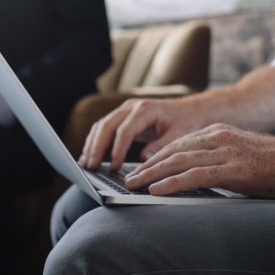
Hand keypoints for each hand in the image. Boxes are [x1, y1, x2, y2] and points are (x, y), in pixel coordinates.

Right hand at [80, 97, 207, 171]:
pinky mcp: (122, 117)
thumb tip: (144, 159)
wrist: (189, 110)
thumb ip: (161, 146)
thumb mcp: (179, 135)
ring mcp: (125, 110)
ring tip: (86, 165)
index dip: (118, 149)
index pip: (125, 130)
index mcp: (146, 109)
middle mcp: (132, 106)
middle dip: (97, 147)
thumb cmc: (186, 122)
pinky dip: (95, 142)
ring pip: (101, 125)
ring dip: (92, 145)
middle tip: (91, 167)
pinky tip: (90, 157)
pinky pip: (104, 128)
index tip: (115, 167)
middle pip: (107, 125)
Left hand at [124, 124, 274, 198]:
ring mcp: (225, 151)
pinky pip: (195, 175)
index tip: (141, 168)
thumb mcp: (241, 155)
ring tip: (134, 185)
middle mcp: (217, 137)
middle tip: (129, 178)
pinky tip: (157, 190)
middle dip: (148, 166)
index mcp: (218, 133)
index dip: (156, 157)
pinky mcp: (233, 169)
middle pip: (173, 151)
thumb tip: (197, 177)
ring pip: (178, 161)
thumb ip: (219, 161)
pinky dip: (172, 183)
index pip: (178, 144)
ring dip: (152, 174)